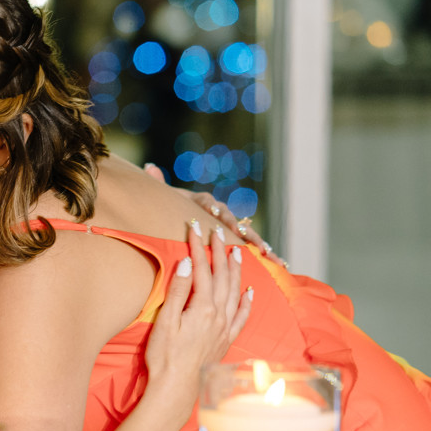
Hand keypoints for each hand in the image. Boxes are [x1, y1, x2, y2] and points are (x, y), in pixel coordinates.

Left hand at [143, 162, 284, 266]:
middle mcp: (219, 212)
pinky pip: (251, 248)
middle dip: (242, 231)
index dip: (213, 210)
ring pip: (246, 235)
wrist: (178, 217)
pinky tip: (280, 264)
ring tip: (270, 255)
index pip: (209, 204)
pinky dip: (265, 255)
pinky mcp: (235, 240)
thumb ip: (157, 184)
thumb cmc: (169, 208)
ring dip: (258, 244)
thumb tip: (150, 166)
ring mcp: (229, 226)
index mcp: (201, 203)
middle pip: (233, 221)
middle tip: (249, 240)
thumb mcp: (162, 198)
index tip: (215, 214)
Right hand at [144, 221, 252, 404]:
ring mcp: (225, 328)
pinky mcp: (226, 340)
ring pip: (235, 292)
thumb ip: (179, 291)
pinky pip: (242, 316)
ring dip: (236, 271)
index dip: (198, 247)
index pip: (201, 270)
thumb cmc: (165, 357)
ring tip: (237, 252)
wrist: (176, 388)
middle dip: (219, 252)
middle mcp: (219, 315)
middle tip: (216, 233)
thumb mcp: (166, 321)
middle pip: (222, 277)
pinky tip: (250, 291)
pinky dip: (247, 301)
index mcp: (202, 308)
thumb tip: (188, 263)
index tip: (194, 228)